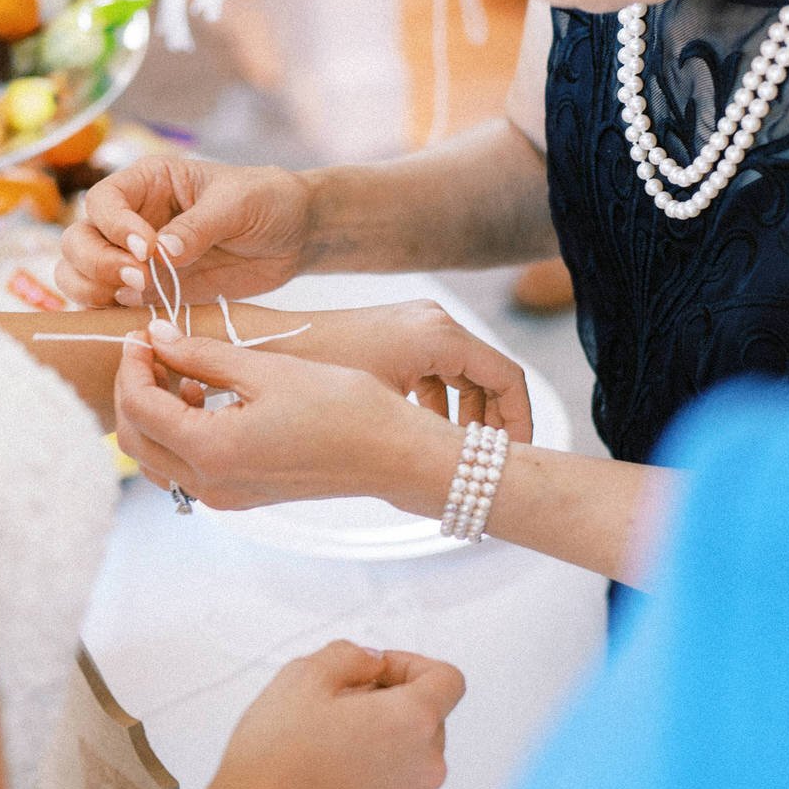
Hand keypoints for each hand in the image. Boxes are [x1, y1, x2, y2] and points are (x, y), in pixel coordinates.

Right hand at [57, 157, 314, 308]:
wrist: (295, 236)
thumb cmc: (267, 201)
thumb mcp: (238, 204)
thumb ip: (198, 227)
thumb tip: (162, 252)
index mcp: (147, 183)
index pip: (103, 202)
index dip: (115, 227)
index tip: (147, 248)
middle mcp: (131, 218)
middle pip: (78, 240)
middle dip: (98, 262)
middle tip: (140, 279)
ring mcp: (135, 258)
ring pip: (79, 273)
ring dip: (91, 289)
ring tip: (134, 297)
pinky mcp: (150, 290)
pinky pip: (108, 304)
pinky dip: (108, 313)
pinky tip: (138, 315)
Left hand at [113, 328, 457, 512]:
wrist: (392, 453)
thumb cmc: (341, 405)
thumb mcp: (266, 370)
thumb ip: (202, 355)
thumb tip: (156, 337)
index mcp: (212, 451)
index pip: (139, 407)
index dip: (131, 364)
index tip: (142, 333)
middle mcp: (209, 484)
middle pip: (134, 440)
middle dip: (133, 390)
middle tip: (153, 348)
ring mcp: (224, 497)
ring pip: (156, 458)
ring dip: (154, 414)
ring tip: (184, 372)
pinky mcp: (240, 496)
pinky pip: (185, 468)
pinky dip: (180, 433)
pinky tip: (207, 399)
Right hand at [202, 640, 464, 788]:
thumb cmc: (278, 756)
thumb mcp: (305, 675)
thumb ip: (351, 656)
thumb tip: (371, 663)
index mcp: (414, 721)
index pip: (447, 680)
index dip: (411, 665)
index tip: (374, 672)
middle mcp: (425, 768)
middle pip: (427, 721)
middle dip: (390, 706)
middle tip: (337, 707)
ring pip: (407, 761)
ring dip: (379, 746)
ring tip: (326, 749)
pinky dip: (368, 783)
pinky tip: (324, 782)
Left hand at [286, 302, 535, 441]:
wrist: (268, 344)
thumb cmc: (318, 375)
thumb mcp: (385, 410)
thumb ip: (436, 432)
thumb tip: (472, 467)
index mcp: (440, 335)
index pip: (507, 378)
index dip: (519, 421)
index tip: (514, 456)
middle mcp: (434, 321)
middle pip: (489, 374)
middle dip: (494, 421)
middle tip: (488, 460)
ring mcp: (416, 323)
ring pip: (463, 371)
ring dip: (467, 411)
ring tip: (457, 450)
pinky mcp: (398, 331)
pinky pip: (437, 366)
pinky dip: (441, 397)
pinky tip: (423, 428)